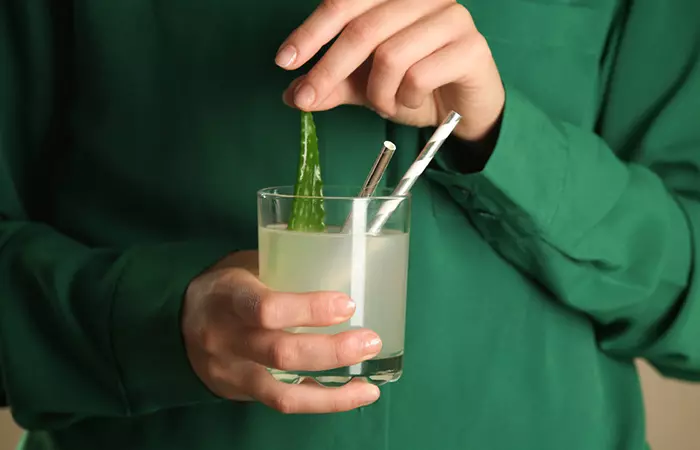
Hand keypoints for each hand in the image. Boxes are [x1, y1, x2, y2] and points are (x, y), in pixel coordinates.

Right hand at [182, 251, 381, 413]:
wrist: (173, 324)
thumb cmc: (225, 286)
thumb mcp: (247, 265)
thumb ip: (287, 267)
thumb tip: (346, 258)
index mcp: (229, 296)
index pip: (267, 308)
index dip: (310, 309)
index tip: (346, 304)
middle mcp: (227, 339)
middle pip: (281, 352)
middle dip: (332, 350)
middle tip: (370, 340)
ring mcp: (231, 372)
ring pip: (283, 392)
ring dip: (333, 391)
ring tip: (368, 385)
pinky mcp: (240, 394)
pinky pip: (283, 403)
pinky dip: (321, 402)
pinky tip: (351, 395)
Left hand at [277, 0, 504, 141]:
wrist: (465, 107)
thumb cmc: (416, 86)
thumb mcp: (366, 86)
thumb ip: (334, 85)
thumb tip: (293, 94)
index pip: (344, 2)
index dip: (311, 32)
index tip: (284, 61)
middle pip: (362, 29)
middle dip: (328, 70)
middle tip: (307, 100)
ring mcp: (452, 17)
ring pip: (390, 56)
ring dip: (378, 93)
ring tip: (385, 104)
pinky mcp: (472, 47)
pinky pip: (420, 76)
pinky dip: (405, 99)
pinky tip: (412, 101)